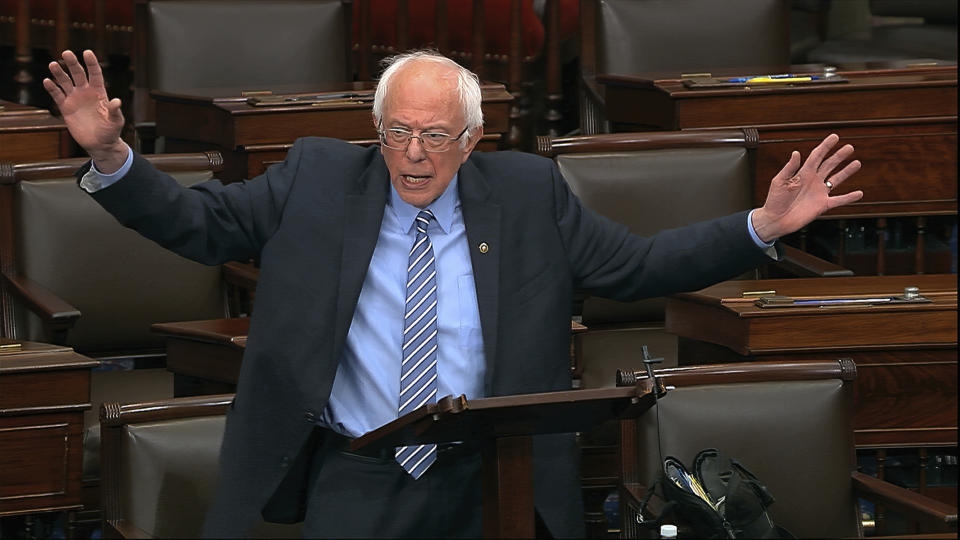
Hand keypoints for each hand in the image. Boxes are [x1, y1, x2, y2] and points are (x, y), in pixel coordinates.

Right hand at [43, 49, 126, 172]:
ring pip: (65, 82)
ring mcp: (75, 99)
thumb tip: (116, 101)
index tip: (87, 52)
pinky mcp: (65, 108)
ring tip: (52, 64)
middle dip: (72, 63)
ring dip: (59, 73)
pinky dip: (52, 88)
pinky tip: (47, 81)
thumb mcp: (116, 122)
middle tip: (66, 53)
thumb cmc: (111, 132)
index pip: (95, 74)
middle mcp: (86, 92)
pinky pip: (57, 95)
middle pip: (78, 74)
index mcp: (99, 92)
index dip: (92, 63)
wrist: (100, 144)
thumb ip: (115, 111)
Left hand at [751, 134, 862, 242]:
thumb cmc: (774, 201)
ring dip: (846, 171)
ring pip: (836, 179)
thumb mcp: (779, 181)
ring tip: (857, 163)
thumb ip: (789, 168)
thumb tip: (796, 153)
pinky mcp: (822, 205)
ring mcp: (819, 192)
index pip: (817, 156)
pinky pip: (839, 200)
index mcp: (802, 173)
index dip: (826, 146)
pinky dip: (849, 198)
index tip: (835, 137)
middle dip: (839, 156)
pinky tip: (859, 194)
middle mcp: (813, 181)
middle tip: (849, 147)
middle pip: (829, 165)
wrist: (775, 220)